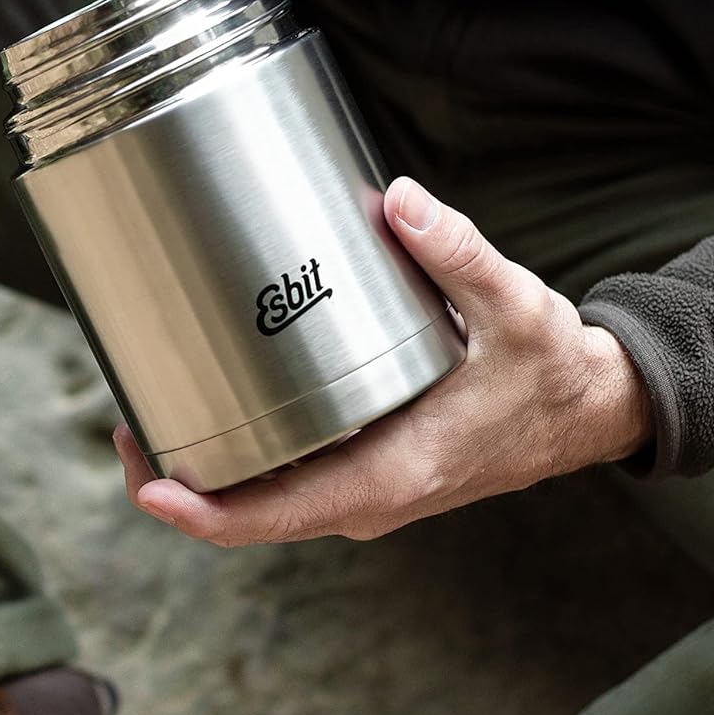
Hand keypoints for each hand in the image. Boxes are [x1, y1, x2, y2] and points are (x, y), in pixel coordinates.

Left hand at [115, 177, 654, 546]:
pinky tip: (211, 410)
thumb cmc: (550, 369)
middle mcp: (371, 498)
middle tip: (124, 422)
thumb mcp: (515, 305)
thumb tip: (397, 198)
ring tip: (148, 414)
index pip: (274, 516)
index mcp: (392, 473)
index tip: (142, 482)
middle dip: (178, 483)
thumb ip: (457, 251)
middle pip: (250, 516)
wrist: (589, 410)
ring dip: (204, 474)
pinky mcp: (369, 472)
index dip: (198, 510)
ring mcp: (368, 491)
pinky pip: (289, 483)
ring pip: (265, 503)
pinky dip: (242, 462)